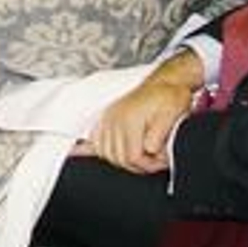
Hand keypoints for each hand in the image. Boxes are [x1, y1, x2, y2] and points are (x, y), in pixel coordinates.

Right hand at [86, 51, 202, 173]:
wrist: (165, 81)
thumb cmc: (169, 96)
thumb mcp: (171, 115)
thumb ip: (158, 135)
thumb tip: (149, 149)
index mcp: (129, 119)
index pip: (133, 156)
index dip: (149, 164)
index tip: (162, 161)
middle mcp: (115, 119)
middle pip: (119, 158)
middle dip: (138, 165)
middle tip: (154, 161)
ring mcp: (109, 118)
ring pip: (106, 153)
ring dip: (122, 159)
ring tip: (140, 158)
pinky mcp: (107, 118)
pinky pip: (94, 138)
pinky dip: (88, 147)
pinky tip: (76, 151)